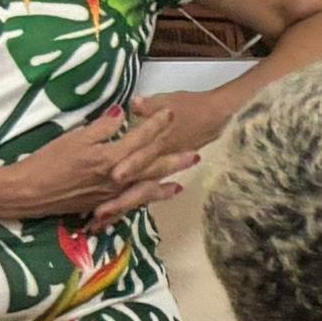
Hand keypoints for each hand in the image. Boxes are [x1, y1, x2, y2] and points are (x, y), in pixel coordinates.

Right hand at [0, 111, 171, 222]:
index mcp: (112, 158)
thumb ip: (102, 127)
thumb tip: (123, 112)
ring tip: (184, 178)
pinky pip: (135, 199)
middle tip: (196, 153)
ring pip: (147, 185)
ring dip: (167, 180)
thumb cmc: (48, 161)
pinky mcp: (106, 203)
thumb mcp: (74, 138)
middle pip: (152, 165)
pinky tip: (160, 194)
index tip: (170, 113)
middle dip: (174, 158)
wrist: (30, 192)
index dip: (156, 124)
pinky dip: (150, 196)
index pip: (141, 138)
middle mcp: (119, 178)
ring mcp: (114, 193)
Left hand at [91, 91, 224, 218]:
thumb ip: (149, 106)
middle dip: (121, 199)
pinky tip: (117, 215)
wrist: (221, 115)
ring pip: (141, 194)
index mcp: (160, 142)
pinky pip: (147, 194)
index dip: (129, 166)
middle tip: (100, 213)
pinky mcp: (162, 175)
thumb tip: (135, 104)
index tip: (114, 177)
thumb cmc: (193, 106)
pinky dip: (127, 207)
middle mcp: (159, 162)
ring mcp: (161, 170)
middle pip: (140, 185)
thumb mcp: (169, 99)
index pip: (142, 156)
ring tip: (101, 221)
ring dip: (123, 207)